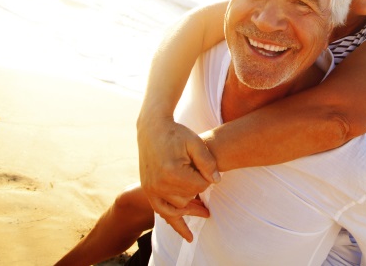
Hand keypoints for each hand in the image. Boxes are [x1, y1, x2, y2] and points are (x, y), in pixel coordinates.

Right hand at [137, 115, 219, 239]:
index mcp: (172, 172)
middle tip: (209, 189)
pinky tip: (188, 235)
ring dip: (190, 209)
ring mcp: (151, 189)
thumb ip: (208, 162)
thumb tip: (217, 182)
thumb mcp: (196, 143)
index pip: (200, 186)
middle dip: (199, 192)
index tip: (207, 170)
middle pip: (188, 198)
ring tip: (205, 212)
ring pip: (177, 208)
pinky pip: (162, 212)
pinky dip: (175, 223)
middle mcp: (159, 184)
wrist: (152, 130)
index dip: (207, 179)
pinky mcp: (148, 191)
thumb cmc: (176, 134)